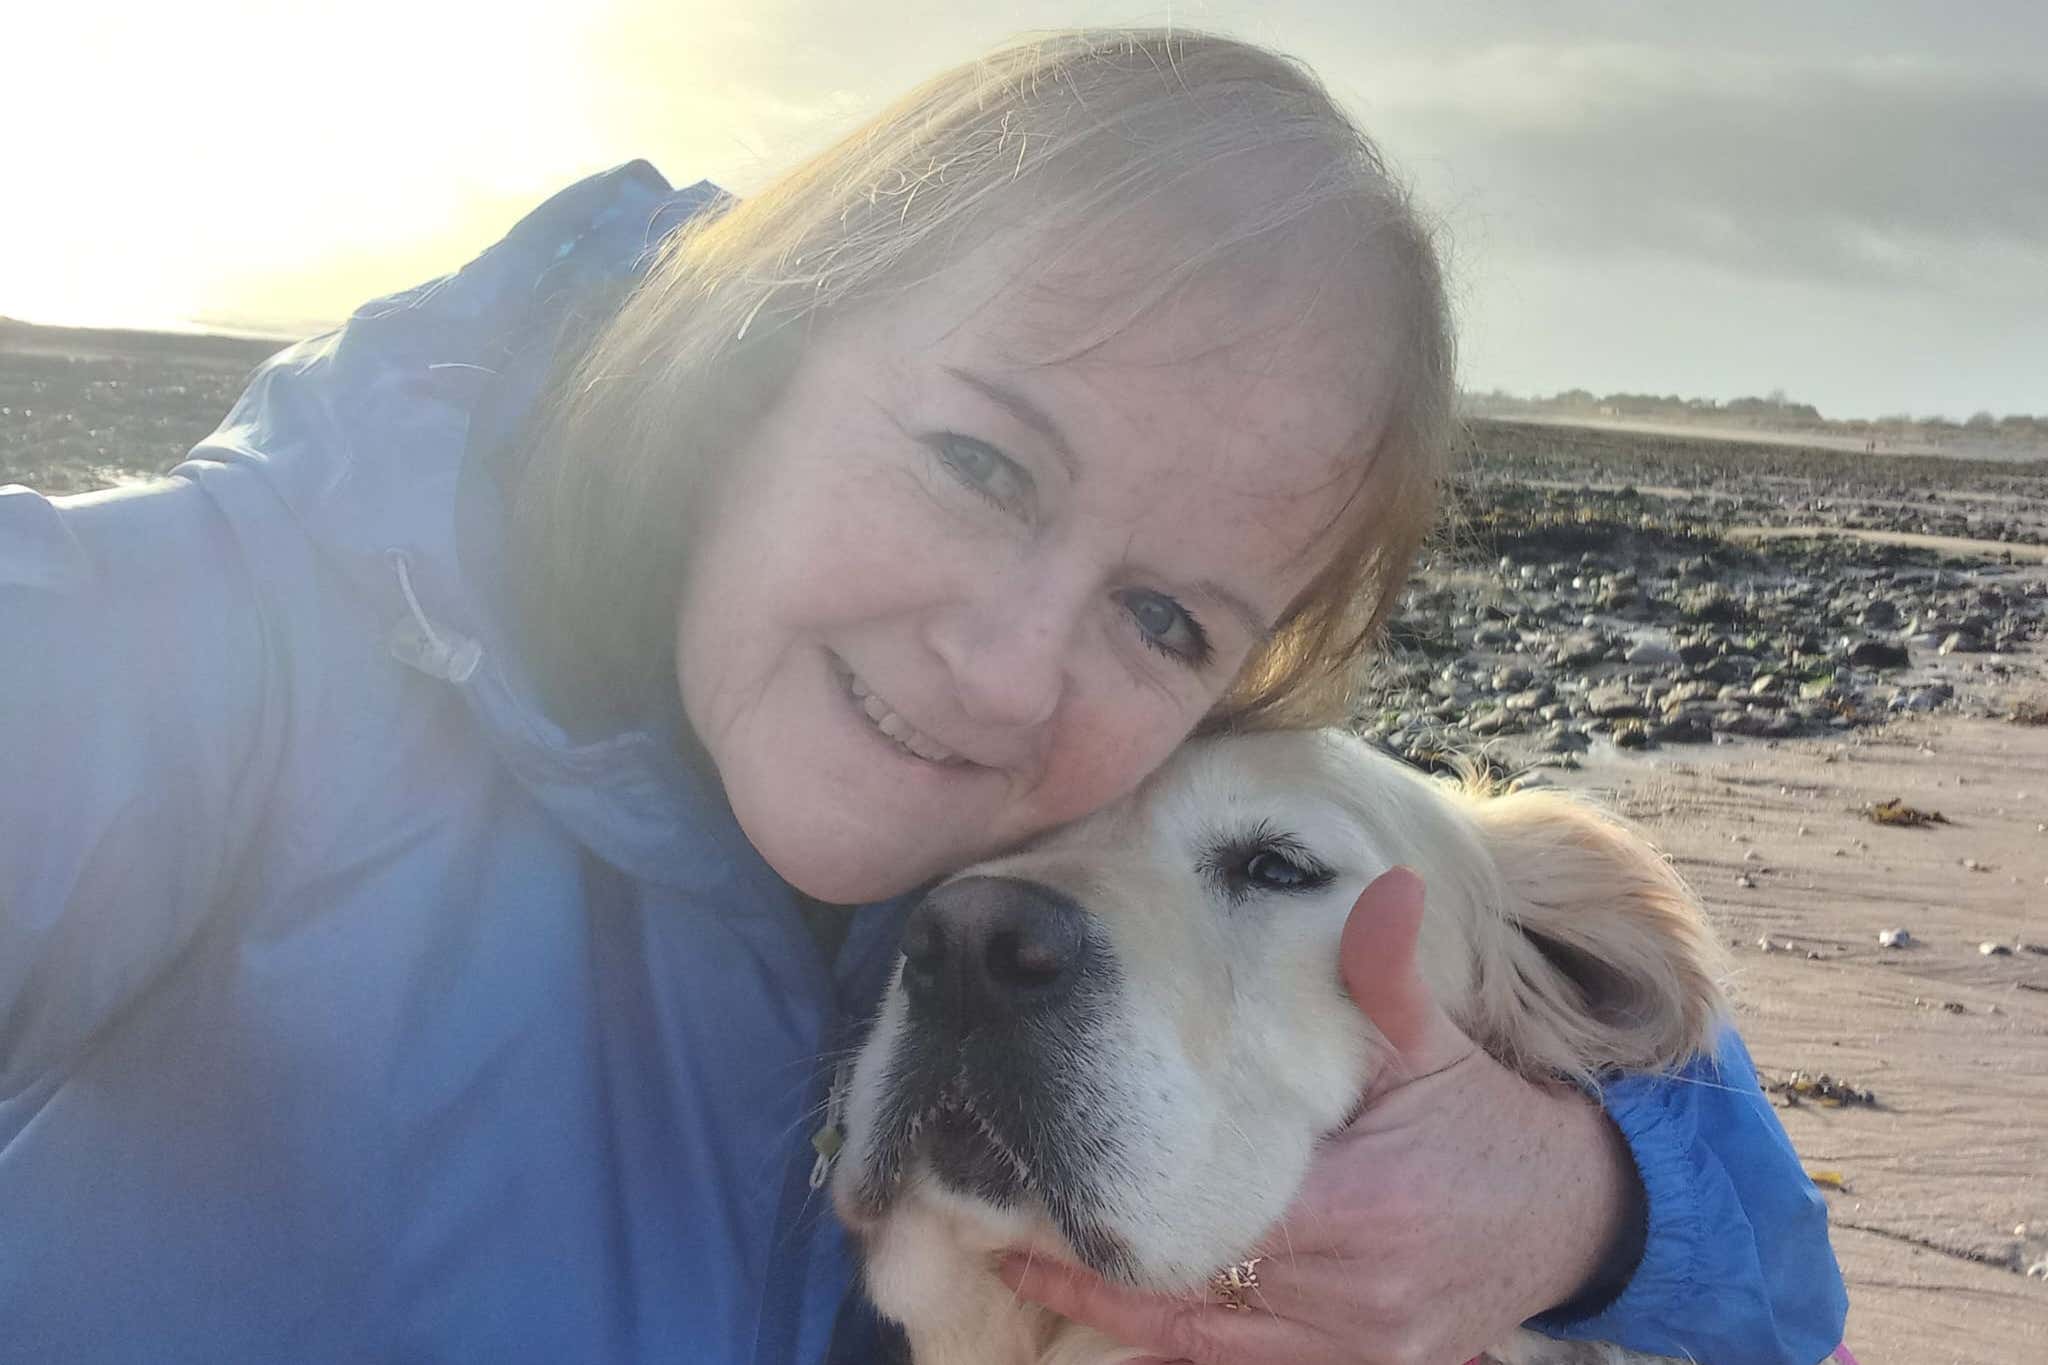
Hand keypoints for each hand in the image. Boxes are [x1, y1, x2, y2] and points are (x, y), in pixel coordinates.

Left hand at [999, 867, 1637, 1364]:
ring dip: (1109, 1302)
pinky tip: (1100, 1311)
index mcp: (1358, 1210)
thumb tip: (1378, 891)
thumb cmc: (1488, 1122)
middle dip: (1092, 1252)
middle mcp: (1347, 1295)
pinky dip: (1163, 1343)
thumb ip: (1389, 980)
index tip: (1031, 1178)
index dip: (1117, 1204)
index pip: (1212, 1215)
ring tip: (1017, 1260)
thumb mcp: (1440, 1047)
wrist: (1574, 1219)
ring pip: (1197, 1339)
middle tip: (991, 1213)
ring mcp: (1350, 1347)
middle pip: (1189, 1284)